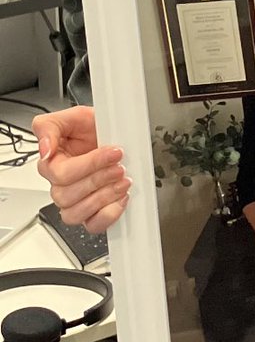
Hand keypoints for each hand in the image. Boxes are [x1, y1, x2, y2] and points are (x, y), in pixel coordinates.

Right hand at [32, 106, 130, 233]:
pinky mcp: (90, 212)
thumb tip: (44, 150)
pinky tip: (120, 198)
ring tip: (122, 181)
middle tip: (119, 166)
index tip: (113, 152)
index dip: (90, 165)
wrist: (113, 135)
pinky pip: (92, 226)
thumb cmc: (93, 128)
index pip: (61, 175)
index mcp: (52, 163)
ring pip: (75, 214)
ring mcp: (75, 200)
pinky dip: (108, 215)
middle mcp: (60, 185)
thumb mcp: (73, 116)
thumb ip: (49, 128)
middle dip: (100, 179)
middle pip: (67, 196)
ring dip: (104, 197)